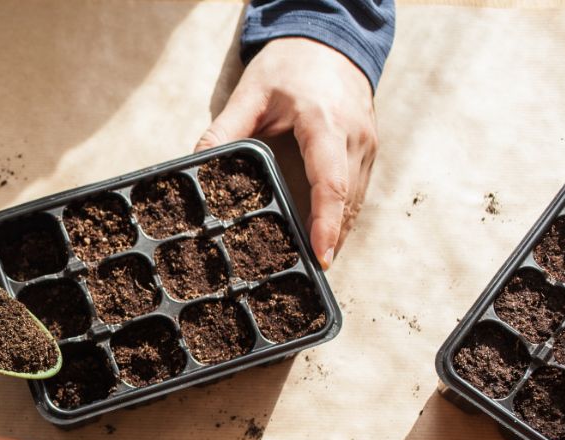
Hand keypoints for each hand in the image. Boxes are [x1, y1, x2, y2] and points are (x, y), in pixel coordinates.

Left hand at [195, 37, 377, 266]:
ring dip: (339, 233)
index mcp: (326, 123)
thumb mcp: (251, 92)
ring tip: (316, 265)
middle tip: (309, 273)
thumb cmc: (290, 65)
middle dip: (331, 239)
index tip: (321, 255)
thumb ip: (224, 129)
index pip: (330, 181)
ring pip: (357, 201)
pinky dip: (343, 217)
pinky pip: (359, 192)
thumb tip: (196, 164)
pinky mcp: (369, 150)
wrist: (329, 40)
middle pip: (347, 200)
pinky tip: (325, 239)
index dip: (326, 222)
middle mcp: (355, 137)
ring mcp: (367, 145)